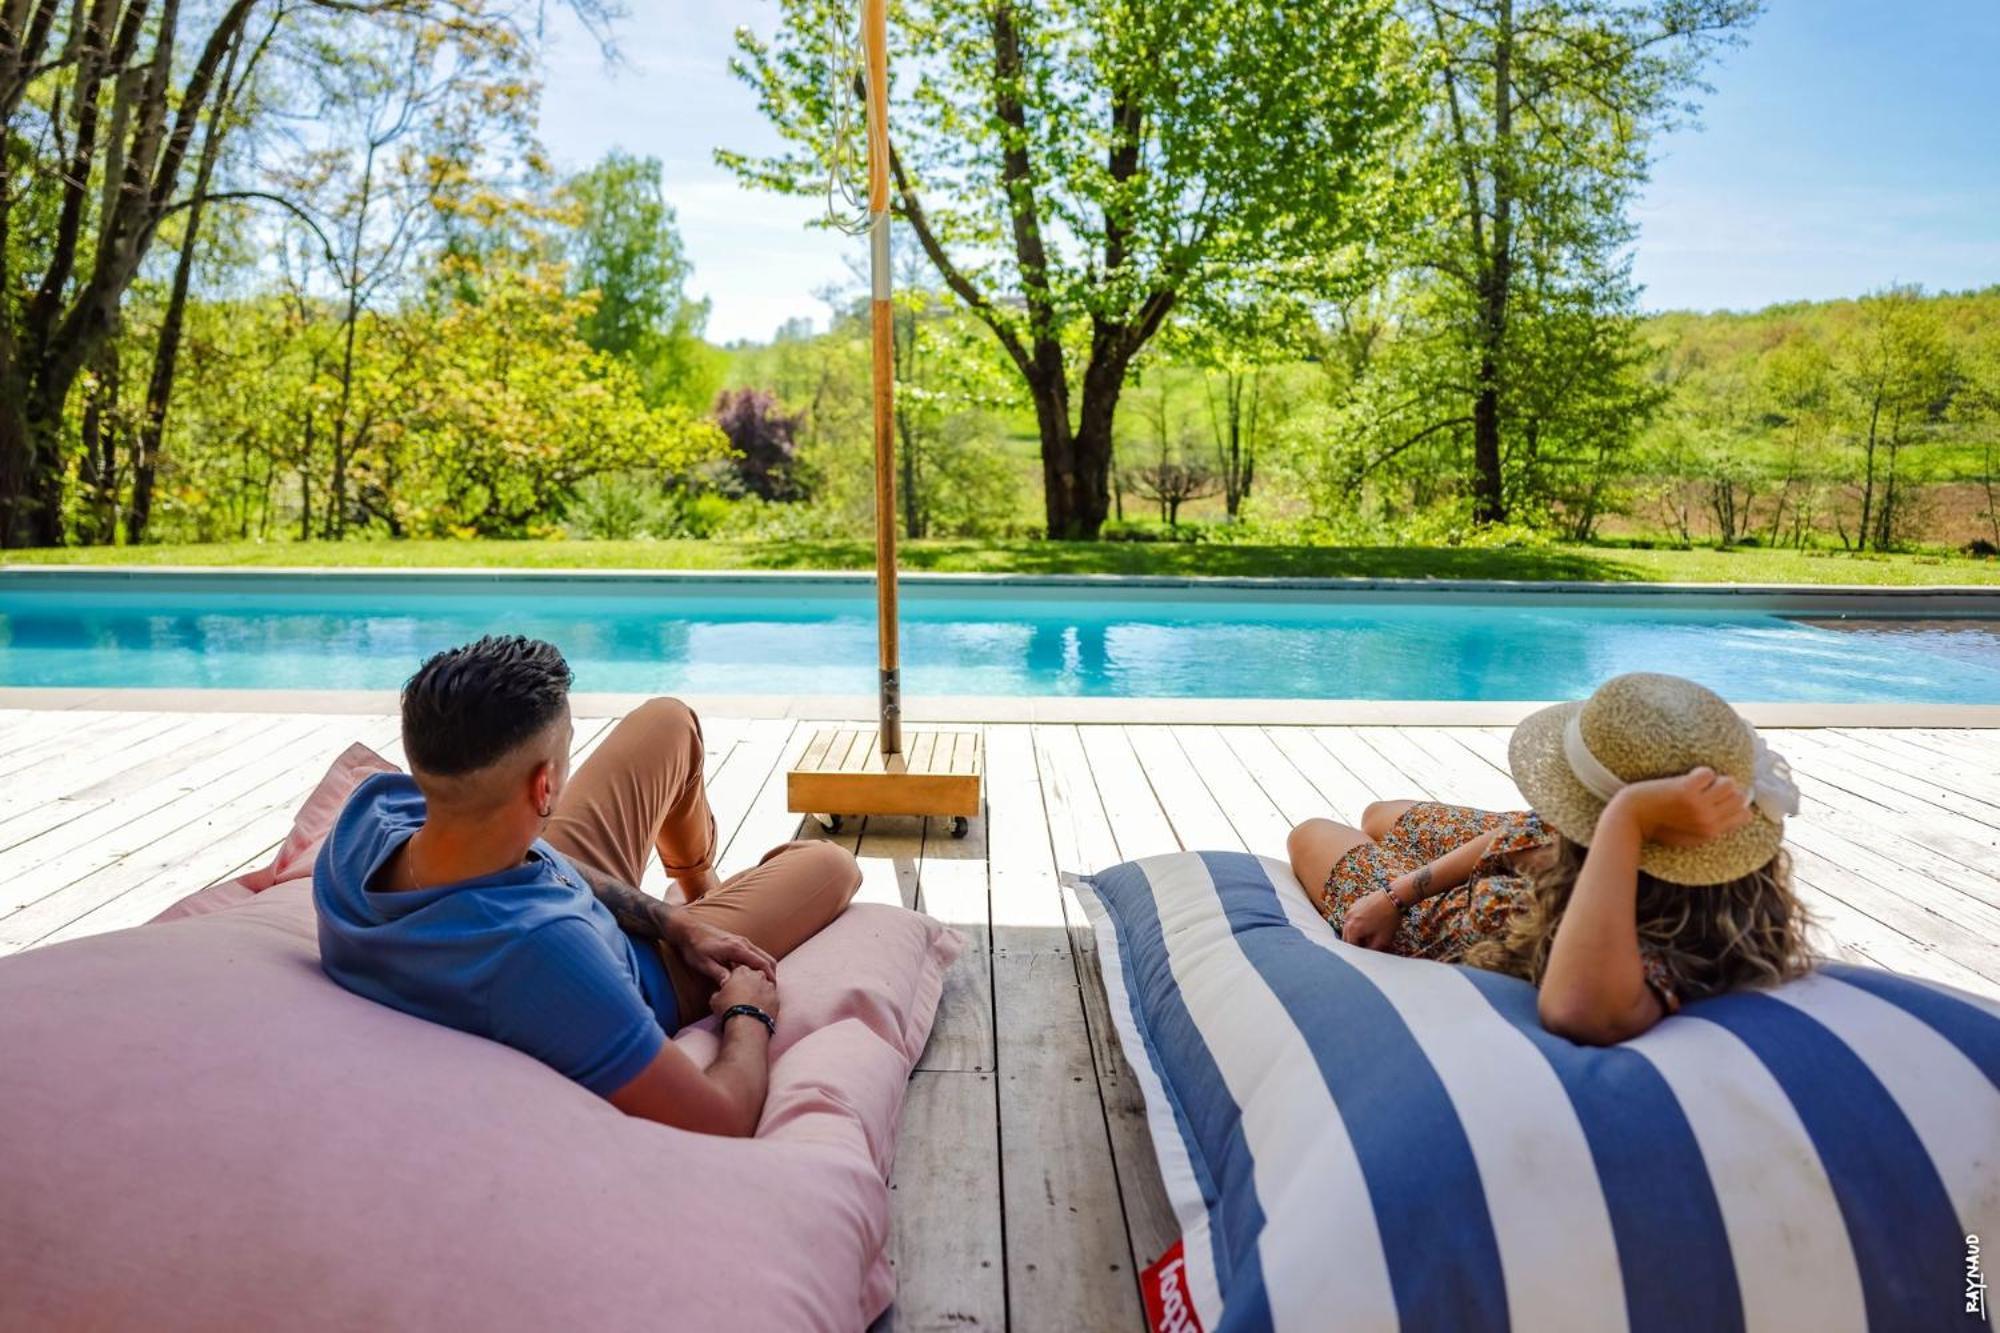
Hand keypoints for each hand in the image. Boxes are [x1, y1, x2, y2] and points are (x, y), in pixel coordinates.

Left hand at [667, 915, 776, 987]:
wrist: (688, 930)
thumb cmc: (694, 947)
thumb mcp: (703, 964)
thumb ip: (718, 974)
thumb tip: (730, 986)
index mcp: (737, 948)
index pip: (762, 963)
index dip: (769, 977)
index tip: (772, 990)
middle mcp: (743, 943)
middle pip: (767, 958)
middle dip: (772, 974)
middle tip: (770, 991)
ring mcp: (742, 941)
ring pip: (762, 955)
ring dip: (766, 970)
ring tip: (763, 986)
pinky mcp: (738, 942)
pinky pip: (756, 954)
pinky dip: (760, 965)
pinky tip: (753, 976)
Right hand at [712, 964, 779, 1023]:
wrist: (747, 1024)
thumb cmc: (728, 1008)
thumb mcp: (715, 998)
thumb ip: (719, 991)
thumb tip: (720, 992)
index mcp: (742, 971)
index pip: (739, 969)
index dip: (736, 978)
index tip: (733, 986)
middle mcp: (758, 975)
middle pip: (755, 975)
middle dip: (750, 982)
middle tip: (743, 994)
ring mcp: (769, 987)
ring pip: (765, 986)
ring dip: (760, 992)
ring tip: (752, 1004)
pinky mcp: (777, 999)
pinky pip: (771, 998)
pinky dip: (767, 1002)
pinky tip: (760, 1011)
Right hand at [1341, 889, 1399, 951]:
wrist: (1393, 897)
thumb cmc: (1389, 918)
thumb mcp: (1383, 938)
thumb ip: (1373, 949)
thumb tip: (1368, 952)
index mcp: (1354, 929)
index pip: (1351, 946)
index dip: (1358, 951)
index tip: (1366, 953)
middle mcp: (1348, 919)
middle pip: (1347, 936)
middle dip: (1355, 942)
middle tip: (1366, 946)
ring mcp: (1351, 910)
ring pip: (1348, 927)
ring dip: (1354, 933)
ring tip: (1367, 935)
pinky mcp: (1355, 904)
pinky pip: (1351, 918)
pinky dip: (1356, 923)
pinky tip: (1367, 924)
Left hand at [1613, 767, 1754, 846]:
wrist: (1630, 820)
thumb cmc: (1657, 825)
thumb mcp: (1690, 835)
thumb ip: (1711, 826)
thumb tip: (1736, 811)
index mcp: (1712, 833)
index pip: (1745, 815)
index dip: (1736, 803)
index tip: (1723, 797)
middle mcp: (1709, 821)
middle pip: (1740, 796)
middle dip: (1726, 789)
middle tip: (1708, 787)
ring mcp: (1698, 806)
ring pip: (1729, 783)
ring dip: (1716, 778)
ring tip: (1700, 782)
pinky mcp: (1685, 791)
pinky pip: (1708, 773)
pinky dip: (1700, 772)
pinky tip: (1688, 778)